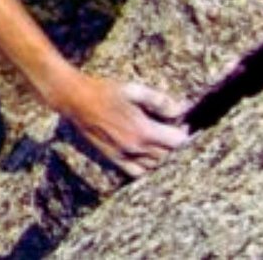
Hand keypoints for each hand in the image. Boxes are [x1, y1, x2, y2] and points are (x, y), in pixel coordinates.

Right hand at [55, 74, 189, 177]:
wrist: (76, 100)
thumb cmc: (105, 91)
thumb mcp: (134, 89)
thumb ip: (160, 101)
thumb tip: (181, 109)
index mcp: (143, 130)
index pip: (177, 142)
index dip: (186, 134)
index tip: (185, 125)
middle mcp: (135, 147)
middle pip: (168, 155)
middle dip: (176, 144)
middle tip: (175, 131)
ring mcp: (124, 155)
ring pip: (155, 165)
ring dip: (164, 156)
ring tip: (163, 143)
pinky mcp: (114, 158)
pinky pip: (137, 172)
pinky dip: (148, 168)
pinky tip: (149, 157)